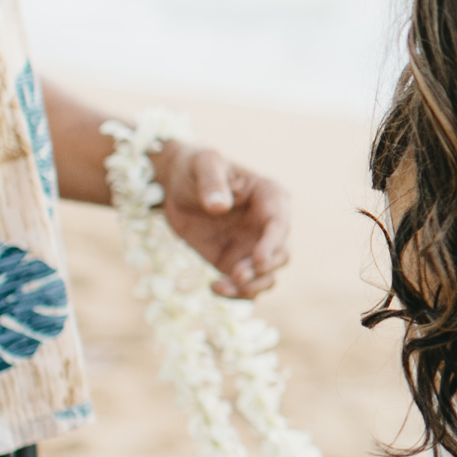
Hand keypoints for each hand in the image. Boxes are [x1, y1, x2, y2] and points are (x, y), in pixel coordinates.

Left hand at [157, 142, 291, 298]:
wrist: (175, 185)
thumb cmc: (195, 166)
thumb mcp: (203, 164)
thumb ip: (212, 182)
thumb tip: (219, 206)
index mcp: (270, 196)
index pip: (279, 224)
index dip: (272, 244)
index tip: (257, 260)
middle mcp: (268, 225)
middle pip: (281, 254)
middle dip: (263, 270)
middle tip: (236, 274)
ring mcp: (253, 246)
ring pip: (267, 276)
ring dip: (251, 286)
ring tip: (222, 286)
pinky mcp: (235, 262)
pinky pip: (245, 285)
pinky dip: (235, 293)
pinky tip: (214, 287)